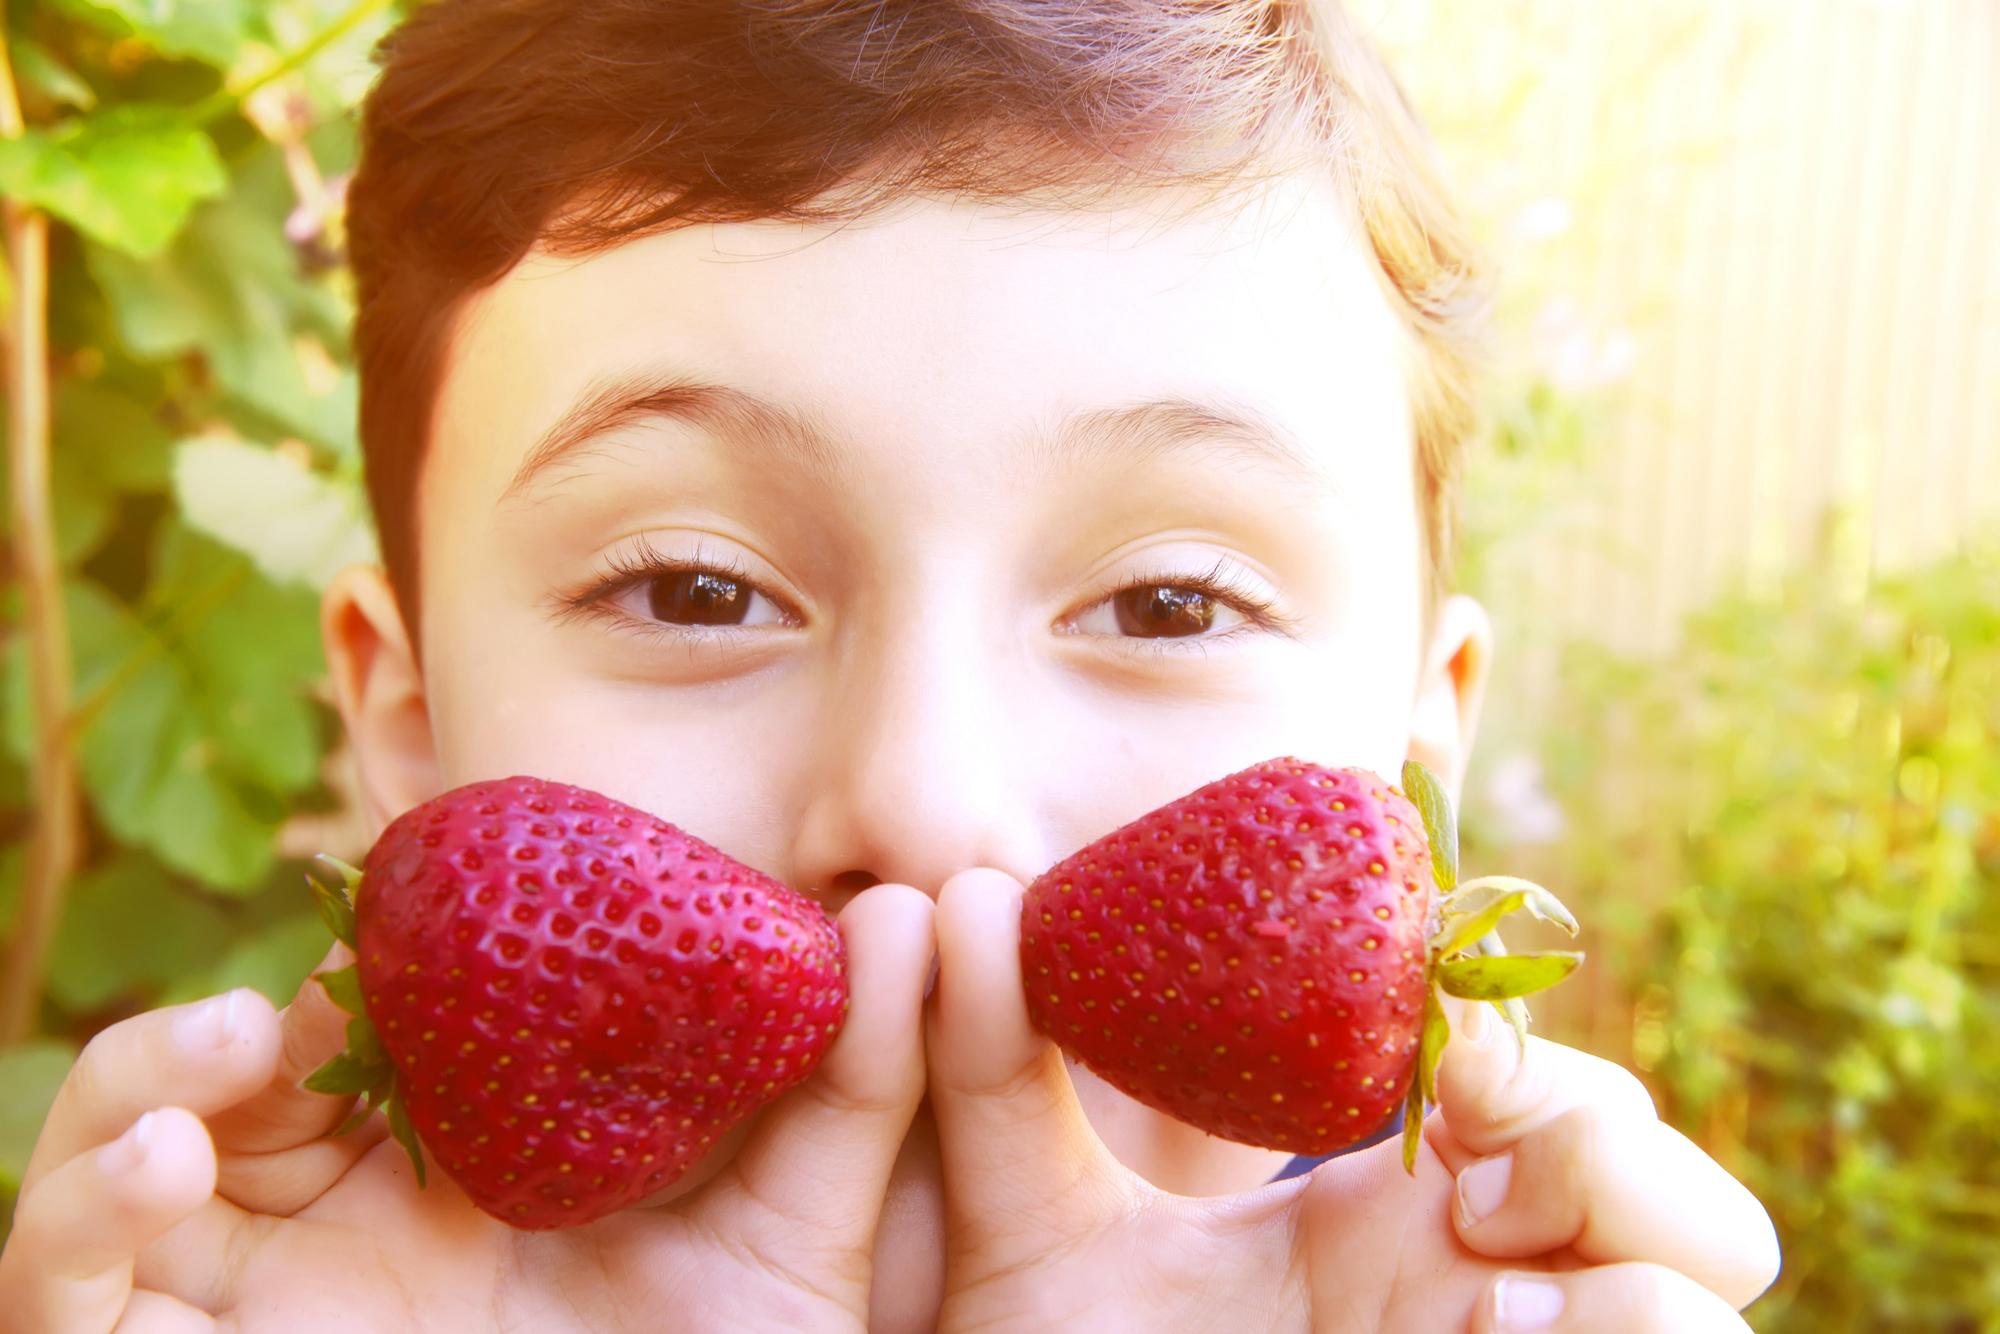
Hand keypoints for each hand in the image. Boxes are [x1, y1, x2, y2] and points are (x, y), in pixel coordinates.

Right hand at [0, 884, 933, 1333]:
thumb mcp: (800, 1244)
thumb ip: (854, 1088)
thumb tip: (912, 909)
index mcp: (460, 1171)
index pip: (380, 1027)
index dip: (382, 951)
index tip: (427, 893)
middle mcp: (336, 1229)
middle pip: (230, 1082)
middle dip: (248, 1010)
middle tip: (323, 982)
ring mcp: (246, 1308)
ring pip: (114, 1165)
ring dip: (138, 1082)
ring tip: (233, 1042)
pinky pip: (61, 1295)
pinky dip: (73, 1217)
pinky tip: (159, 1170)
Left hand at [926, 868, 1779, 1332]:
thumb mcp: (1027, 1238)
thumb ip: (992, 1078)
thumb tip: (958, 895)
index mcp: (1379, 1214)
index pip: (1526, 1075)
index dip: (1503, 1026)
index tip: (1430, 1038)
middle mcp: (1482, 1281)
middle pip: (1648, 1147)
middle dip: (1590, 1126)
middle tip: (1461, 1167)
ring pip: (1712, 1258)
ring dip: (1626, 1234)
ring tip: (1477, 1286)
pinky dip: (1632, 1319)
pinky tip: (1492, 1328)